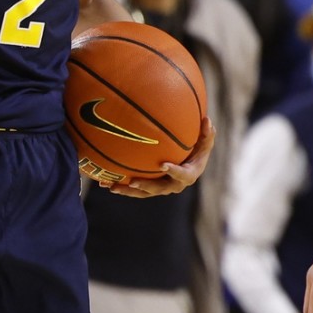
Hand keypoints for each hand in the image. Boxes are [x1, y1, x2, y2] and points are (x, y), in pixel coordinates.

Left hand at [101, 118, 215, 197]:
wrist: (190, 163)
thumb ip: (208, 133)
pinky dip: (121, 185)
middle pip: (158, 189)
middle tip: (132, 182)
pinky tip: (104, 181)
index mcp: (189, 175)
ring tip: (111, 186)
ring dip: (127, 190)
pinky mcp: (150, 187)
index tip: (163, 165)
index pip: (183, 175)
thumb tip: (208, 120)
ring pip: (143, 192)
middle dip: (145, 186)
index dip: (174, 172)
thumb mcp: (206, 141)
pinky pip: (135, 188)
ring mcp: (160, 187)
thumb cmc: (199, 150)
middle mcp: (174, 185)